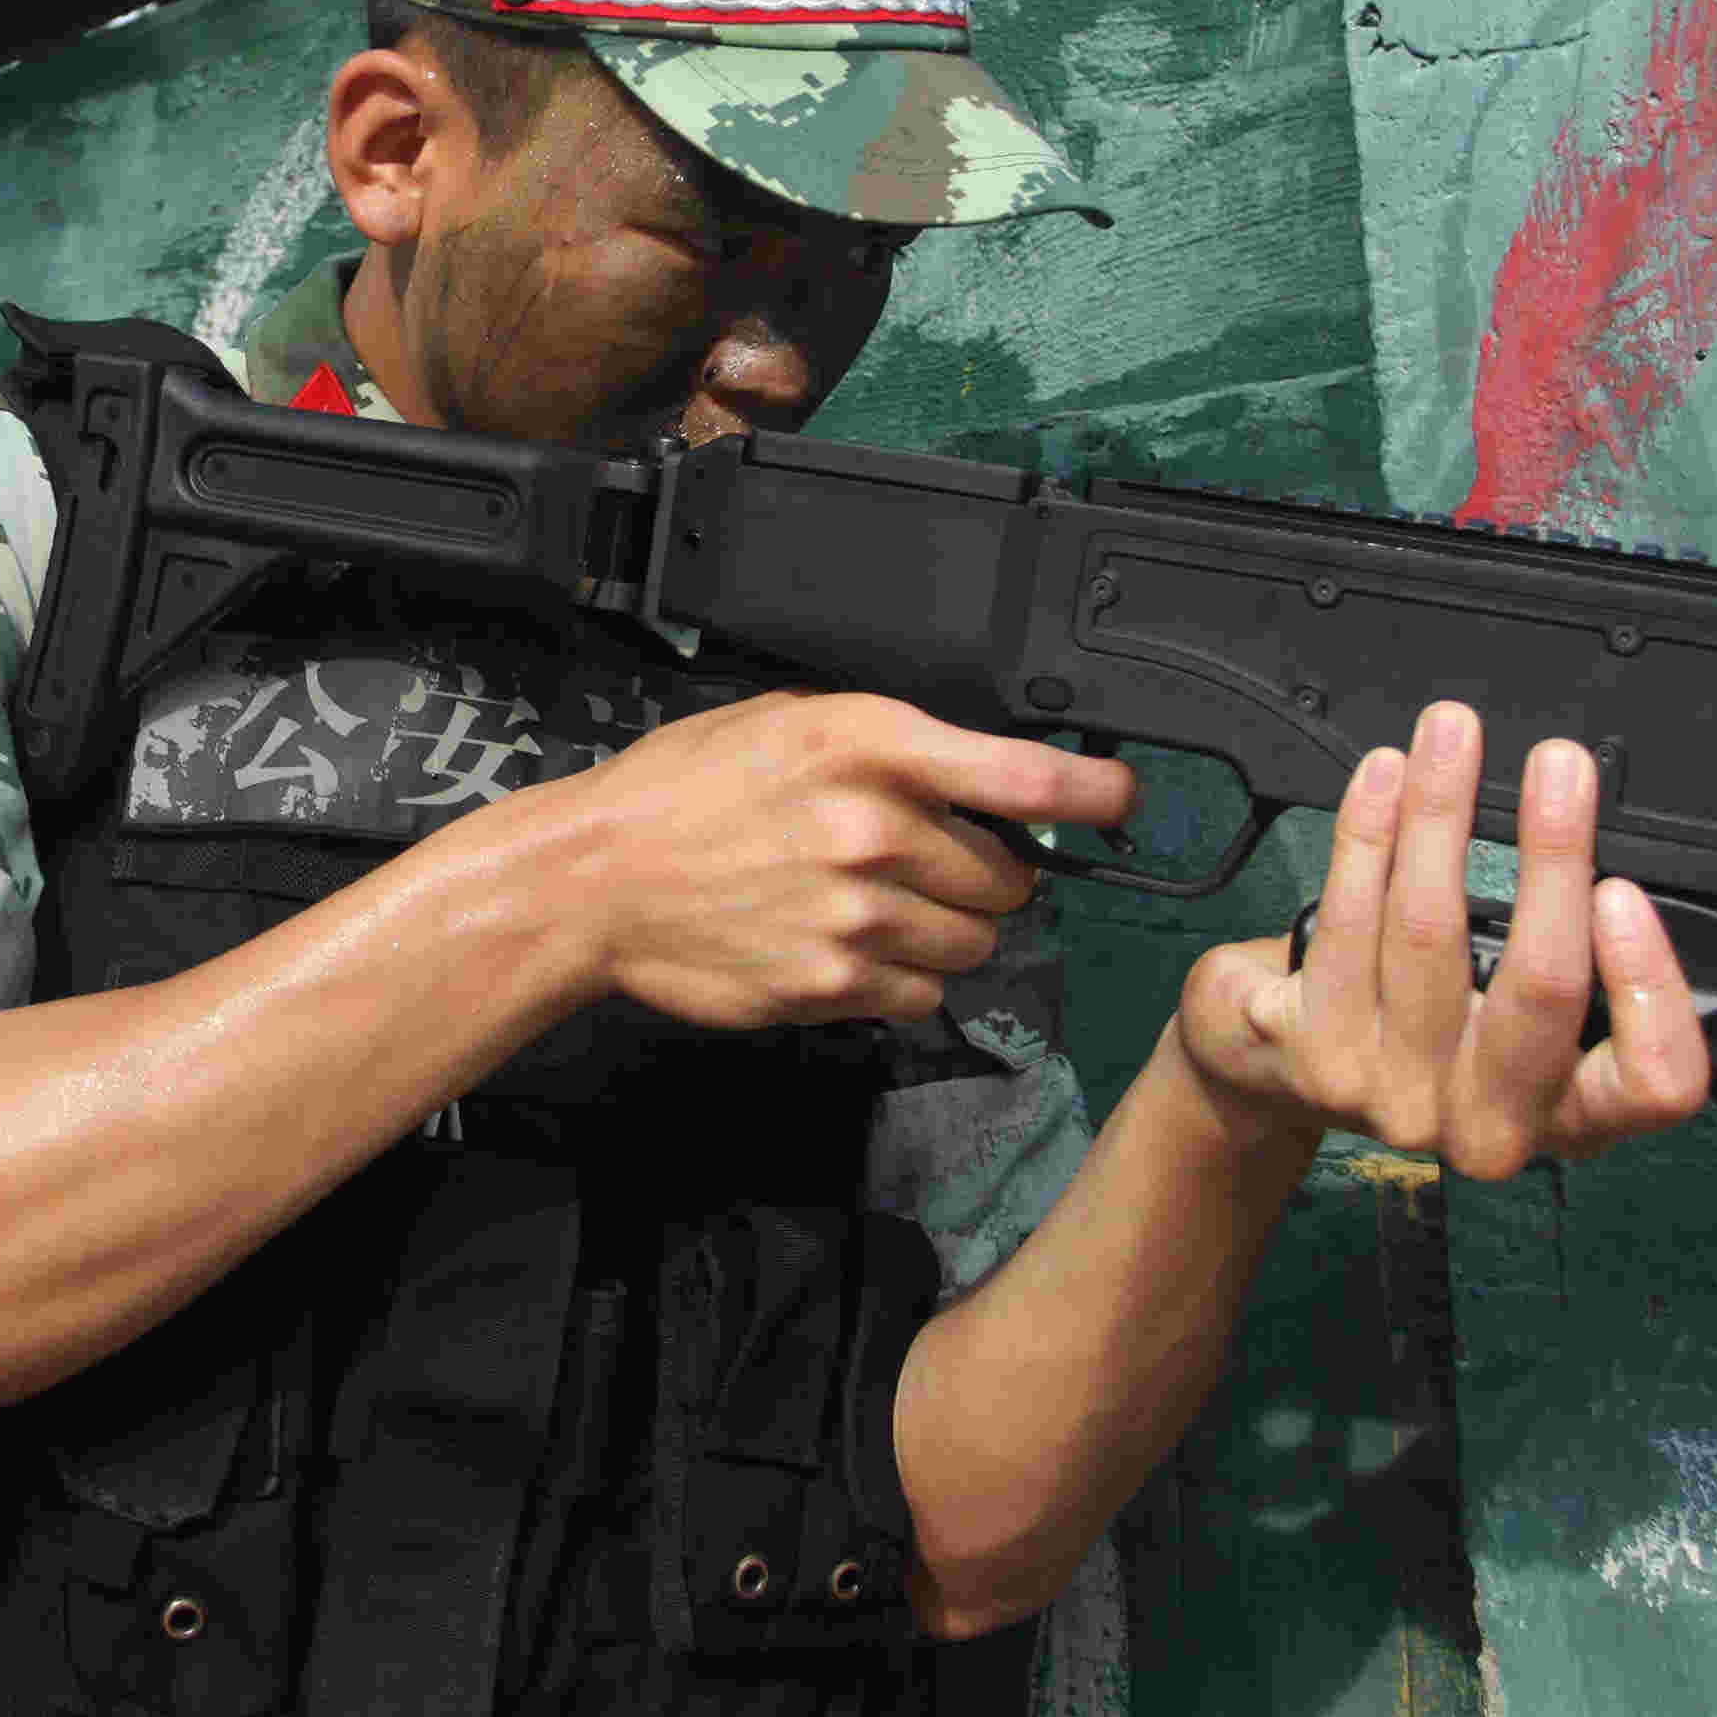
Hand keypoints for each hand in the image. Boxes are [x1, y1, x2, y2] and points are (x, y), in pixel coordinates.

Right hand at [519, 692, 1135, 1030]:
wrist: (595, 880)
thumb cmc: (685, 792)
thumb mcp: (790, 721)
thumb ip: (892, 744)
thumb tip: (988, 775)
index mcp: (869, 743)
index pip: (1030, 779)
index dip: (1098, 798)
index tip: (1120, 805)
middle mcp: (874, 828)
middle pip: (1012, 878)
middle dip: (988, 876)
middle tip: (931, 865)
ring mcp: (857, 914)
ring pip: (976, 943)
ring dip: (946, 932)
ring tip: (877, 908)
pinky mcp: (835, 985)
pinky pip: (924, 995)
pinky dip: (902, 981)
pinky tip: (846, 949)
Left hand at [1165, 702, 1710, 1178]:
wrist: (1285, 1075)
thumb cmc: (1431, 1032)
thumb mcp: (1522, 1024)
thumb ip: (1576, 964)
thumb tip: (1595, 836)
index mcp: (1570, 1114)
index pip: (1654, 1083)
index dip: (1651, 986)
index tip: (1624, 889)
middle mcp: (1488, 1121)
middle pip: (1539, 987)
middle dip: (1553, 856)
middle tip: (1560, 765)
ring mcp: (1397, 1092)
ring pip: (1428, 930)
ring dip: (1442, 810)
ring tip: (1453, 733)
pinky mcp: (1316, 1053)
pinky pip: (1347, 918)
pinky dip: (1367, 831)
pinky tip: (1383, 777)